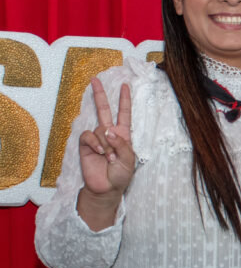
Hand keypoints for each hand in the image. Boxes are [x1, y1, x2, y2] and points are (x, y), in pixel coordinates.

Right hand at [79, 78, 134, 199]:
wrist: (107, 188)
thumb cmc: (121, 174)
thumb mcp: (129, 159)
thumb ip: (122, 144)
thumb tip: (109, 130)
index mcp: (123, 135)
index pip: (124, 114)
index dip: (124, 100)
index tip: (125, 86)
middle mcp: (109, 133)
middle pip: (104, 110)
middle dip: (100, 94)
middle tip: (95, 79)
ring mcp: (97, 138)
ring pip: (100, 129)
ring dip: (106, 143)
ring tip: (110, 158)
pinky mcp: (86, 145)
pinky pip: (88, 136)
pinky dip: (95, 143)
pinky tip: (100, 152)